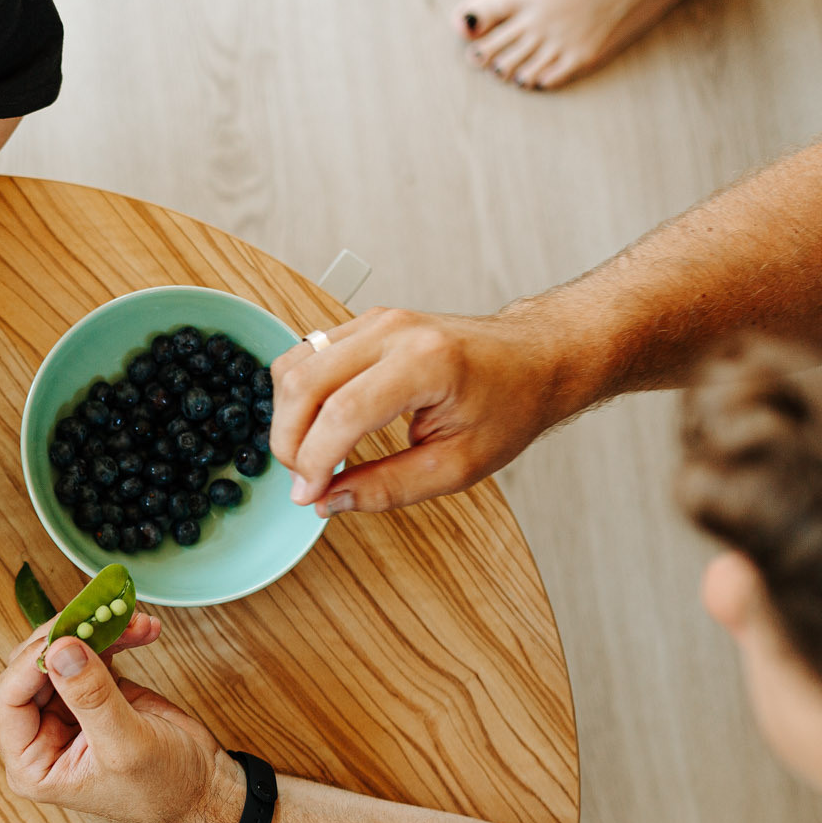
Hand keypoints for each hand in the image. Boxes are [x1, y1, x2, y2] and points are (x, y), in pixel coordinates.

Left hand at [0, 615, 233, 822]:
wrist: (205, 792)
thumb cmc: (163, 790)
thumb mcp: (125, 747)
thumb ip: (91, 697)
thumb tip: (60, 650)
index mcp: (33, 762)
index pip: (9, 700)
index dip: (32, 663)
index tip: (66, 637)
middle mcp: (42, 735)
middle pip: (32, 668)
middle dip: (66, 637)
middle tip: (96, 614)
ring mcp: (67, 711)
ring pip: (62, 653)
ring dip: (94, 629)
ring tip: (129, 618)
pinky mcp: (93, 692)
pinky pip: (91, 652)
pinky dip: (114, 635)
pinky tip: (141, 628)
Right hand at [269, 307, 568, 513]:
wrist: (533, 357)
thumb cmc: (508, 406)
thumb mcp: (458, 465)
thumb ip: (388, 486)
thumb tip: (328, 501)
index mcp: (426, 363)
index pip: (343, 412)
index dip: (314, 461)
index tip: (308, 496)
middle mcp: (393, 331)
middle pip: (305, 383)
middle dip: (290, 442)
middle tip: (305, 483)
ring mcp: (375, 321)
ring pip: (294, 365)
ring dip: (288, 418)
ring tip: (311, 457)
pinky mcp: (365, 323)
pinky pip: (306, 355)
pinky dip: (299, 396)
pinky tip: (318, 428)